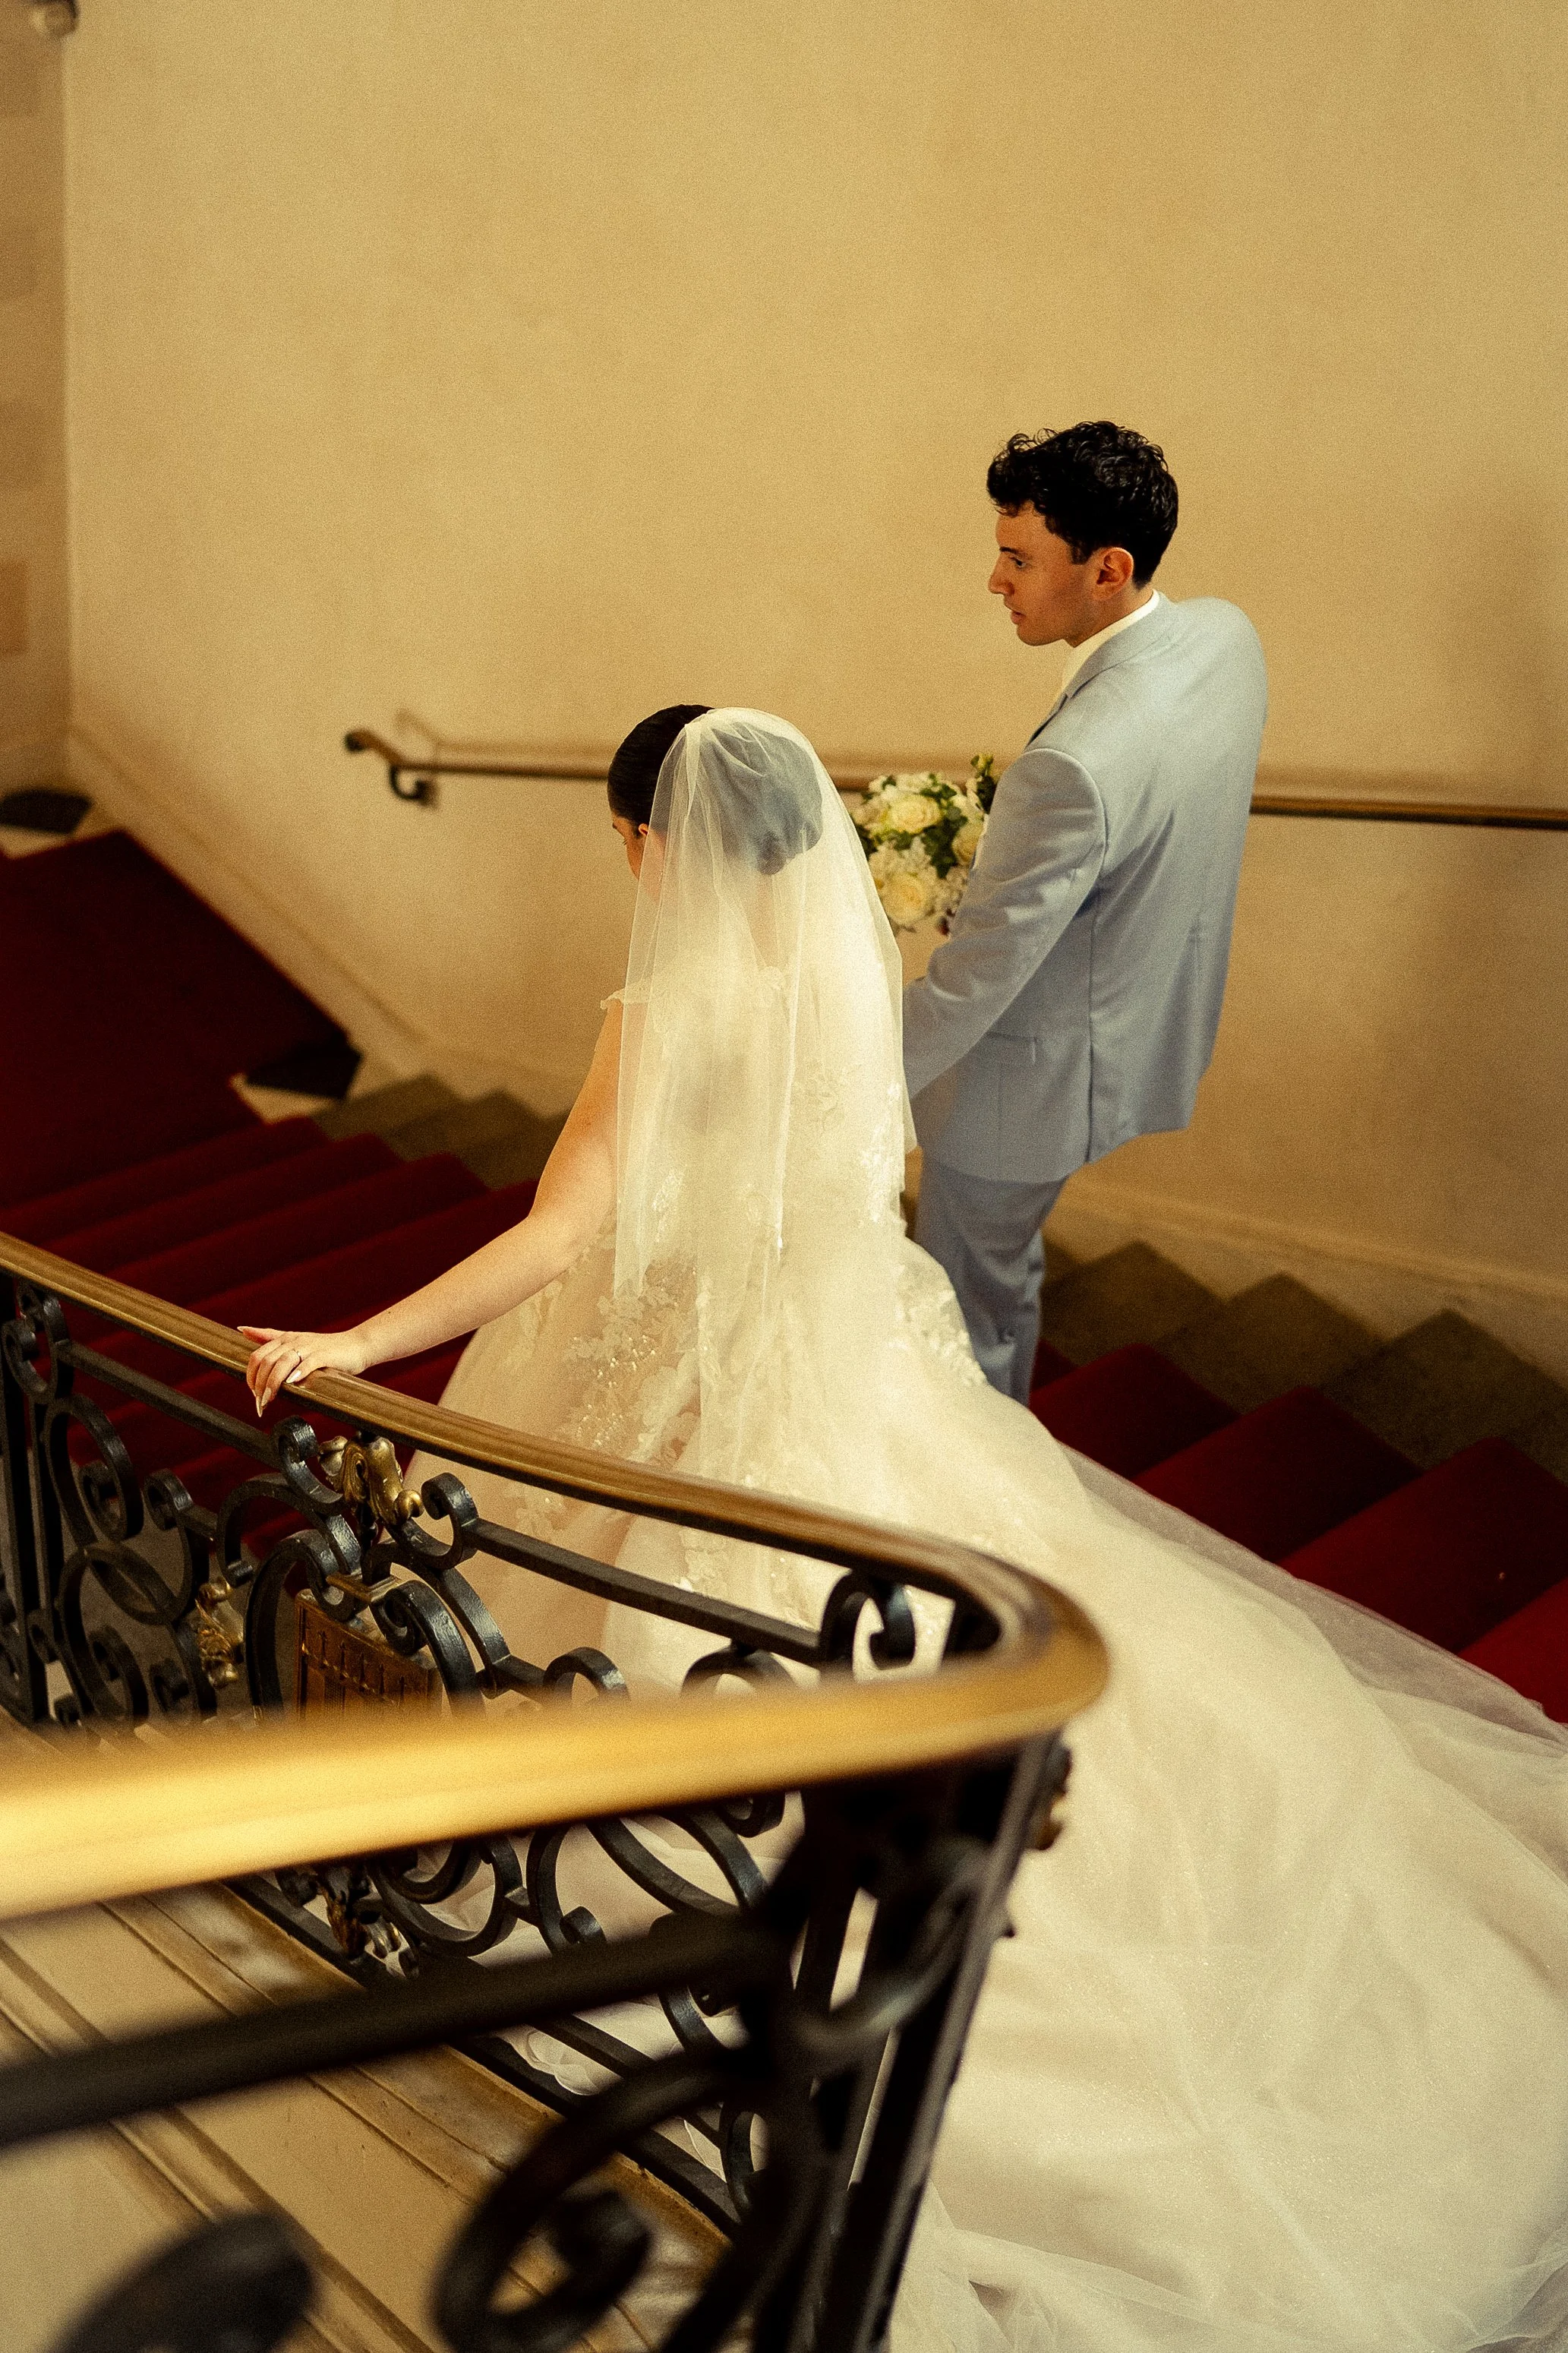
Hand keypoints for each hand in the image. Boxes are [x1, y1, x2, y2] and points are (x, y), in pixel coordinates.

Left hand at [239, 1325, 370, 1415]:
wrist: (357, 1345)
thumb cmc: (326, 1348)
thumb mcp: (294, 1340)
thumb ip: (269, 1336)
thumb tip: (243, 1329)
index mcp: (284, 1338)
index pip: (257, 1356)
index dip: (251, 1376)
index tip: (254, 1393)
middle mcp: (293, 1340)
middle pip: (266, 1361)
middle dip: (259, 1384)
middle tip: (261, 1402)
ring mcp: (309, 1347)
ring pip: (282, 1363)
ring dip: (273, 1383)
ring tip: (270, 1400)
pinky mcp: (324, 1355)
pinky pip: (307, 1363)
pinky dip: (297, 1374)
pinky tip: (293, 1384)